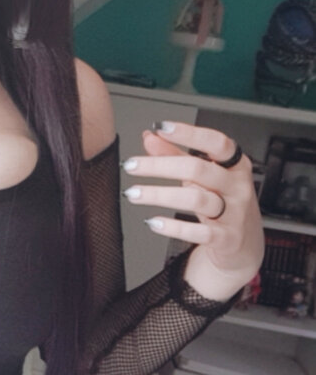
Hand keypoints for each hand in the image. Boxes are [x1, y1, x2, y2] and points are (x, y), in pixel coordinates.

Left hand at [120, 121, 264, 291]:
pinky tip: (153, 222)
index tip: (161, 127)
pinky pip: (199, 232)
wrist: (242, 247)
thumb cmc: (222, 203)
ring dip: (158, 195)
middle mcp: (237, 187)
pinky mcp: (227, 239)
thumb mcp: (201, 177)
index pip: (216, 143)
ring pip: (195, 199)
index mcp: (234, 166)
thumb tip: (151, 137)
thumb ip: (175, 155)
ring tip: (133, 193)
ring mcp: (234, 213)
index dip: (190, 133)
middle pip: (198, 169)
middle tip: (131, 166)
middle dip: (159, 166)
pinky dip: (173, 227)